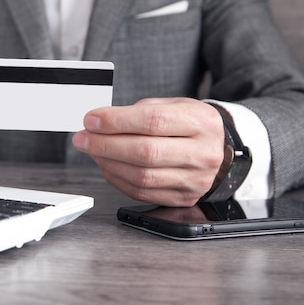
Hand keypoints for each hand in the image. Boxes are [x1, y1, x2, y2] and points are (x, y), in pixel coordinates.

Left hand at [72, 98, 223, 206]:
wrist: (220, 150)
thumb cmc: (191, 125)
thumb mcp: (174, 106)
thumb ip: (139, 111)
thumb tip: (100, 122)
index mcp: (202, 122)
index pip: (153, 121)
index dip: (116, 121)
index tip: (92, 120)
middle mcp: (202, 153)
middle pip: (145, 152)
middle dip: (105, 144)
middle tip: (83, 137)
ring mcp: (194, 180)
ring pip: (141, 176)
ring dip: (107, 162)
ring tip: (92, 150)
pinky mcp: (182, 198)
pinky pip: (141, 193)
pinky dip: (117, 179)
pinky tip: (106, 165)